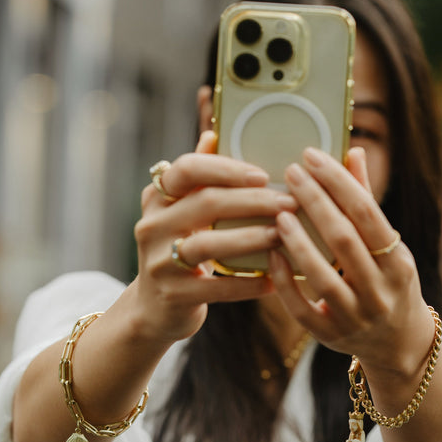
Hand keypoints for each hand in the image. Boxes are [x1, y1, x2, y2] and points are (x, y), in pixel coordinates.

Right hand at [132, 131, 296, 344]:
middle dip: (253, 201)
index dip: (225, 168)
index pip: (187, 169)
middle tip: (290, 203)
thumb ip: (197, 178)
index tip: (262, 174)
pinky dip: (248, 283)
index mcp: (157, 198)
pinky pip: (216, 287)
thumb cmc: (179, 250)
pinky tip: (274, 279)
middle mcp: (151, 225)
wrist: (154, 308)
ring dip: (252, 238)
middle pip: (206, 203)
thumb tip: (213, 133)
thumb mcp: (179, 212)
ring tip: (284, 236)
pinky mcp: (172, 295)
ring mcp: (159, 262)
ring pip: (209, 243)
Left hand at [268, 146, 434, 380]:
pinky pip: (302, 308)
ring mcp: (356, 317)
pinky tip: (270, 253)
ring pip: (323, 276)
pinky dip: (285, 281)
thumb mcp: (389, 245)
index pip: (367, 214)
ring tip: (277, 211)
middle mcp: (381, 291)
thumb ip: (366, 201)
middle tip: (289, 173)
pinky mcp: (330, 336)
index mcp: (399, 262)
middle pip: (344, 240)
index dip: (337, 182)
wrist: (398, 344)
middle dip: (315, 203)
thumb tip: (352, 151)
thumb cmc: (389, 281)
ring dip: (297, 242)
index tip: (311, 156)